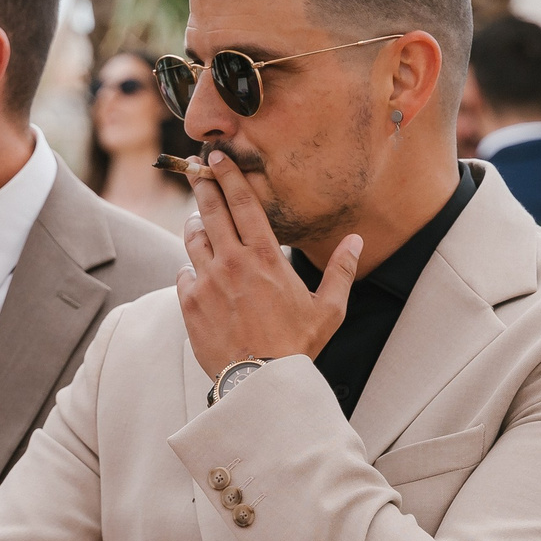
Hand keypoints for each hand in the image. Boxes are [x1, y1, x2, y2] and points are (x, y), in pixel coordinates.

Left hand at [176, 150, 360, 377]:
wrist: (261, 382)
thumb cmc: (297, 346)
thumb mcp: (329, 309)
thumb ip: (341, 270)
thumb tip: (356, 240)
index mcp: (265, 256)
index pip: (242, 202)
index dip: (228, 176)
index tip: (217, 158)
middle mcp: (232, 261)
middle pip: (211, 209)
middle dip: (202, 184)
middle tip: (196, 169)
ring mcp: (207, 281)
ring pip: (192, 238)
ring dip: (194, 224)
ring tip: (198, 220)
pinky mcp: (190, 303)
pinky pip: (183, 274)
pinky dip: (189, 268)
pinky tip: (196, 272)